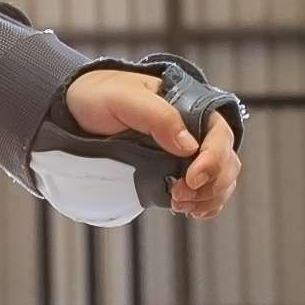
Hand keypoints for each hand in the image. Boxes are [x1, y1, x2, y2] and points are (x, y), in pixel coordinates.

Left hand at [66, 66, 241, 218]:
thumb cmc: (101, 94)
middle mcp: (194, 130)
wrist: (77, 108)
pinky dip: (204, 205)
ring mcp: (186, 154)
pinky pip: (204, 192)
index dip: (213, 160)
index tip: (192, 178)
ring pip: (220, 179)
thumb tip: (189, 146)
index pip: (219, 135)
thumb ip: (158, 117)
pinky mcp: (173, 172)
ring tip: (179, 204)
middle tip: (179, 196)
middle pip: (226, 161)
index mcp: (189, 107)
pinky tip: (189, 211)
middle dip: (211, 184)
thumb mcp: (124, 99)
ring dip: (208, 197)